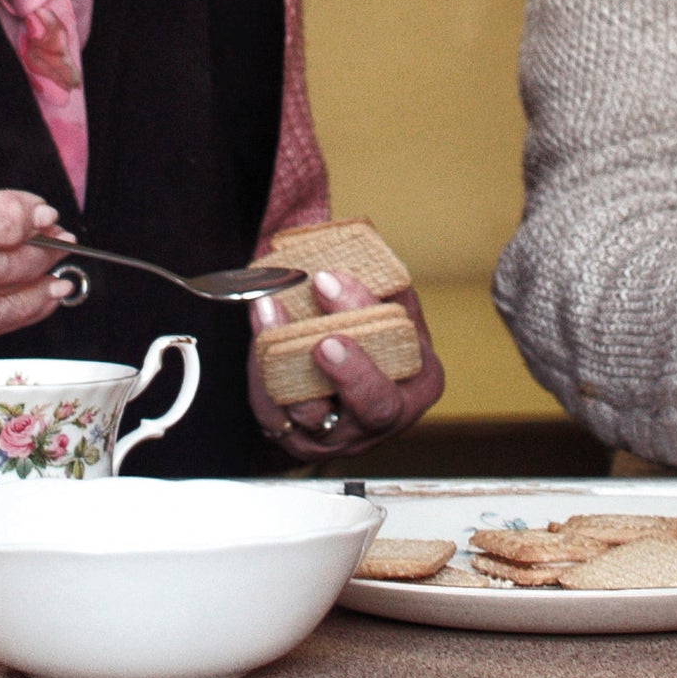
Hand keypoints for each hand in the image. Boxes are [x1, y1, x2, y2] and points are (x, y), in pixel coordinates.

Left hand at [253, 273, 444, 460]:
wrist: (338, 386)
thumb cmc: (370, 340)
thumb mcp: (388, 313)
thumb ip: (377, 281)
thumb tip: (340, 237)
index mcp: (419, 381)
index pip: (405, 353)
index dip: (367, 316)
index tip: (331, 281)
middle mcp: (383, 418)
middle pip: (374, 404)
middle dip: (350, 371)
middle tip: (324, 340)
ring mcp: (338, 437)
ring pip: (310, 413)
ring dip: (283, 360)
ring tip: (269, 310)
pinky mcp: (297, 440)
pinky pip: (273, 411)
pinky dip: (259, 370)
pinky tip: (258, 328)